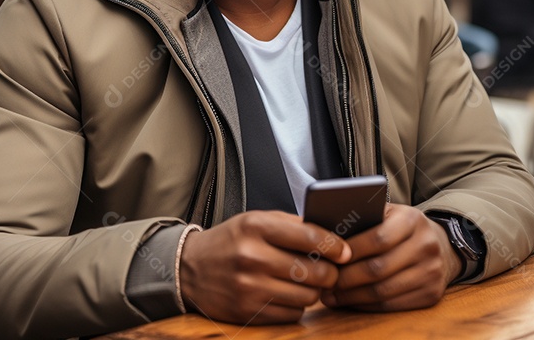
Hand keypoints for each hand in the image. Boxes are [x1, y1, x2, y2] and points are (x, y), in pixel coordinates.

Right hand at [179, 210, 350, 324]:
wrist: (188, 268)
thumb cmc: (230, 242)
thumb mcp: (254, 220)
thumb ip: (291, 225)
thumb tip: (332, 236)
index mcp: (256, 226)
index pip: (309, 236)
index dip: (334, 246)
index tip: (345, 252)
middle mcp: (252, 256)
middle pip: (313, 271)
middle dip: (329, 272)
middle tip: (329, 270)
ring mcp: (249, 287)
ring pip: (306, 296)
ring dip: (314, 292)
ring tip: (307, 283)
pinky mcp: (247, 311)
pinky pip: (292, 314)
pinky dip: (297, 306)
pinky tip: (288, 295)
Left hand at [320, 203, 461, 311]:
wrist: (441, 245)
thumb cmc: (401, 227)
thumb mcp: (389, 213)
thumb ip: (364, 217)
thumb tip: (326, 233)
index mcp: (412, 220)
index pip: (378, 238)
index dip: (350, 251)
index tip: (326, 257)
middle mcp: (426, 246)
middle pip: (378, 269)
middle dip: (345, 278)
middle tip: (323, 281)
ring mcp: (431, 272)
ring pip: (383, 291)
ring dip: (351, 296)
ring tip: (330, 295)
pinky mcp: (431, 294)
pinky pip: (392, 305)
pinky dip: (366, 306)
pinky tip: (349, 302)